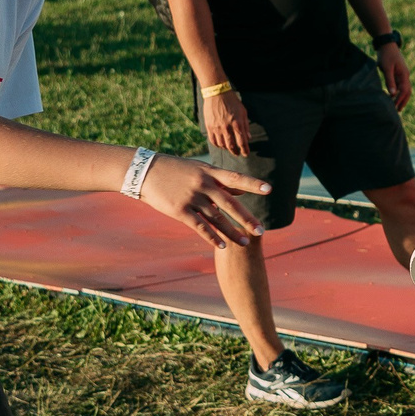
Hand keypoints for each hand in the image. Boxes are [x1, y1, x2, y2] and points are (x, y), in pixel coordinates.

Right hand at [137, 154, 267, 247]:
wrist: (145, 171)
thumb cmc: (175, 170)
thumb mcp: (199, 170)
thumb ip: (220, 180)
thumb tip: (241, 188)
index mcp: (209, 172)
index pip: (235, 178)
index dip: (252, 184)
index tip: (269, 189)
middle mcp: (202, 184)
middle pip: (230, 204)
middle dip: (246, 218)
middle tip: (261, 231)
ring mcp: (191, 197)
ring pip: (216, 218)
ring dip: (231, 232)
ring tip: (245, 243)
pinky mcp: (180, 210)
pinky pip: (199, 226)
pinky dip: (212, 237)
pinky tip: (222, 246)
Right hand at [201, 89, 252, 156]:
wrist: (217, 93)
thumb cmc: (232, 101)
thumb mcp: (243, 112)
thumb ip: (246, 125)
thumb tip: (248, 137)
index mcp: (237, 124)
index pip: (242, 142)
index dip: (244, 150)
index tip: (245, 154)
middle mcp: (227, 128)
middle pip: (231, 146)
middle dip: (235, 152)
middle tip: (237, 154)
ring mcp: (217, 128)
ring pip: (222, 145)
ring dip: (226, 148)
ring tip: (229, 148)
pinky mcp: (209, 127)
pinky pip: (213, 140)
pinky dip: (217, 145)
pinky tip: (220, 144)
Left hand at [377, 41, 411, 111]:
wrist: (386, 44)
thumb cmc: (386, 55)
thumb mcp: (387, 68)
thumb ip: (390, 81)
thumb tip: (393, 94)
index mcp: (404, 74)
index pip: (404, 90)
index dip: (400, 99)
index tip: (395, 107)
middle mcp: (405, 75)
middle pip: (407, 91)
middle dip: (403, 101)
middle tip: (398, 111)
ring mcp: (403, 74)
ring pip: (405, 89)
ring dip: (402, 98)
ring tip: (396, 106)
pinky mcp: (398, 73)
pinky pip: (401, 85)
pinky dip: (399, 92)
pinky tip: (393, 96)